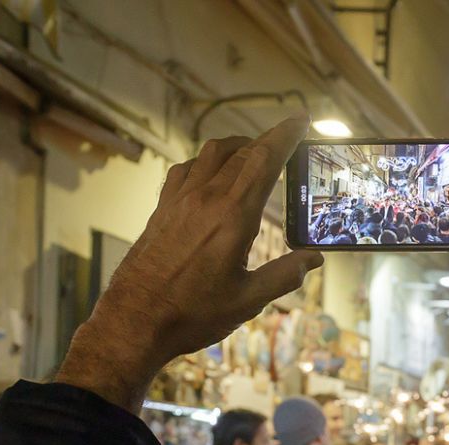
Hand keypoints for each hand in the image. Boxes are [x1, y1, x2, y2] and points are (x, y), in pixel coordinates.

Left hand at [56, 117, 323, 410]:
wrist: (134, 322)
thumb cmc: (192, 314)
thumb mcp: (248, 301)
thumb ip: (284, 276)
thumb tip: (314, 259)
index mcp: (233, 217)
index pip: (264, 159)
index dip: (284, 135)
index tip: (301, 119)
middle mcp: (206, 199)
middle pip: (241, 151)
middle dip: (267, 140)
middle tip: (286, 140)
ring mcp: (179, 201)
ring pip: (210, 153)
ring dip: (236, 146)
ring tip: (252, 152)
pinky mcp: (162, 210)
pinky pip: (185, 170)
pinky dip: (205, 162)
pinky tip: (210, 175)